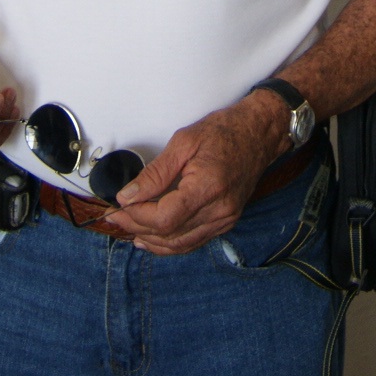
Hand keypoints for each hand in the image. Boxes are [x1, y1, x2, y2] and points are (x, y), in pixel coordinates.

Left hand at [99, 93, 287, 255]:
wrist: (259, 133)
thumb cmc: (225, 131)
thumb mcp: (184, 142)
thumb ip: (155, 173)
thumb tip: (129, 196)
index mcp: (207, 188)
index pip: (164, 218)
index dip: (137, 216)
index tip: (119, 207)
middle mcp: (219, 210)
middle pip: (169, 234)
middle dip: (137, 228)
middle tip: (116, 217)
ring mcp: (224, 219)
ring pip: (180, 244)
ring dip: (151, 240)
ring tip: (129, 230)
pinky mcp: (225, 222)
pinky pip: (193, 241)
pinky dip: (170, 243)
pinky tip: (153, 238)